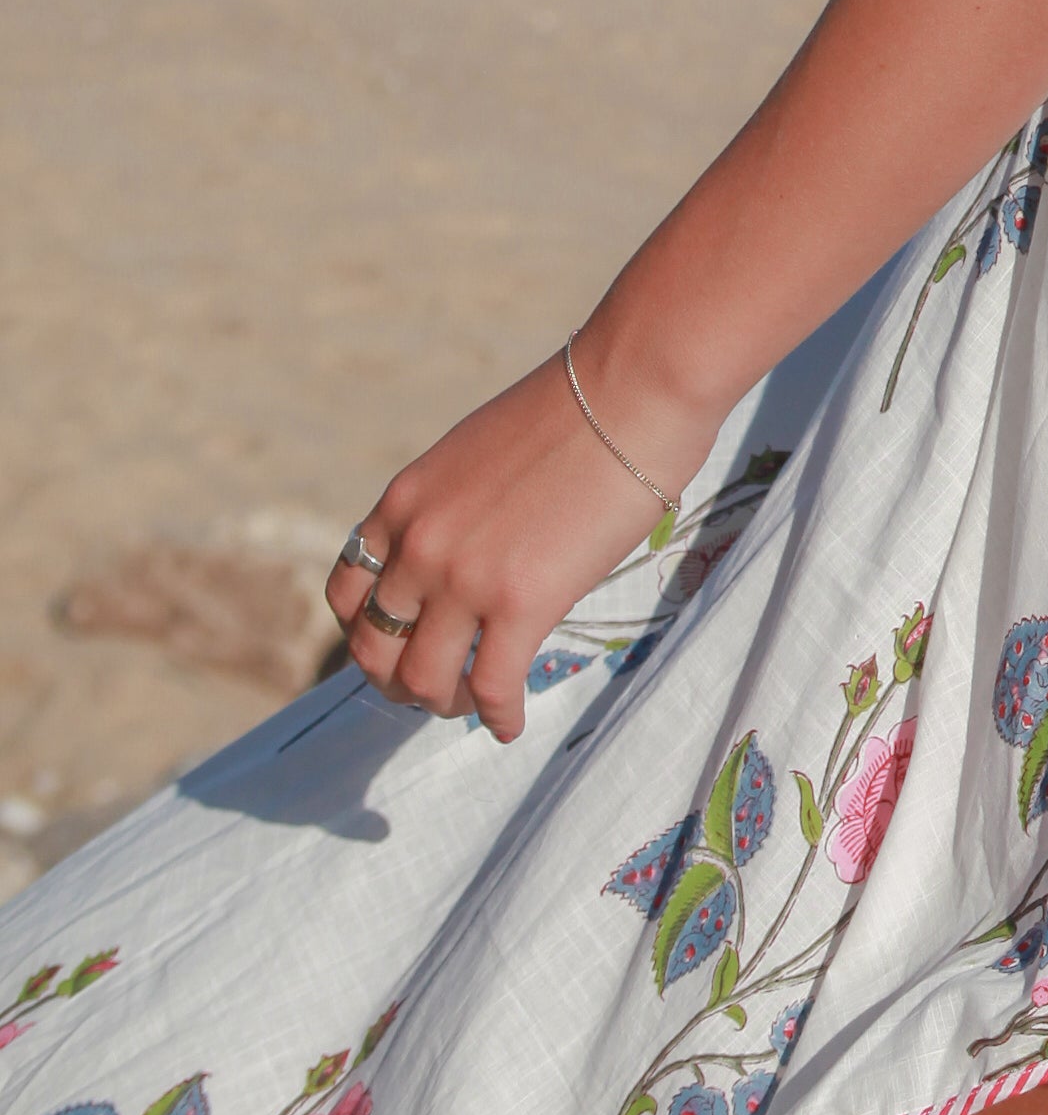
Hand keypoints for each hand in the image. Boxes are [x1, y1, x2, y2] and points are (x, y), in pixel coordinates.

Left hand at [326, 359, 674, 746]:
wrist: (630, 390)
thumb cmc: (577, 409)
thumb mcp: (478, 450)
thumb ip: (455, 504)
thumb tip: (473, 541)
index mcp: (404, 502)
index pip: (349, 591)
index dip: (368, 630)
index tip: (401, 642)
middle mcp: (419, 546)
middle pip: (375, 648)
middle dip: (398, 680)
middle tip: (433, 687)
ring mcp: (464, 579)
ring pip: (423, 680)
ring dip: (444, 703)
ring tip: (474, 703)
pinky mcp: (521, 604)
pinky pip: (492, 687)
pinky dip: (498, 716)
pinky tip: (512, 724)